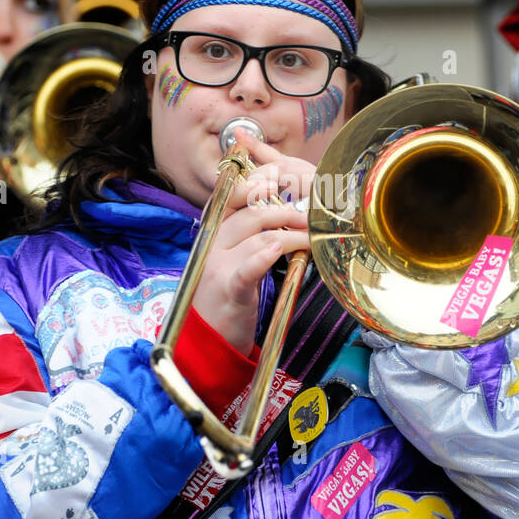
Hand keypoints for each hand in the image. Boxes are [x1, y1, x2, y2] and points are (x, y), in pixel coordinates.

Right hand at [191, 131, 313, 354]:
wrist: (208, 339)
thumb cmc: (228, 295)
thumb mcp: (234, 259)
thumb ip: (250, 235)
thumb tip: (280, 209)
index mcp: (213, 234)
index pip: (231, 196)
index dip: (256, 182)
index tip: (280, 178)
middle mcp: (212, 245)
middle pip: (249, 212)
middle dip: (285, 208)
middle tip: (310, 213)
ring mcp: (218, 267)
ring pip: (258, 236)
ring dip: (291, 233)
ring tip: (311, 235)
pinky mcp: (229, 290)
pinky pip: (248, 267)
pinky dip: (266, 255)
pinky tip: (282, 249)